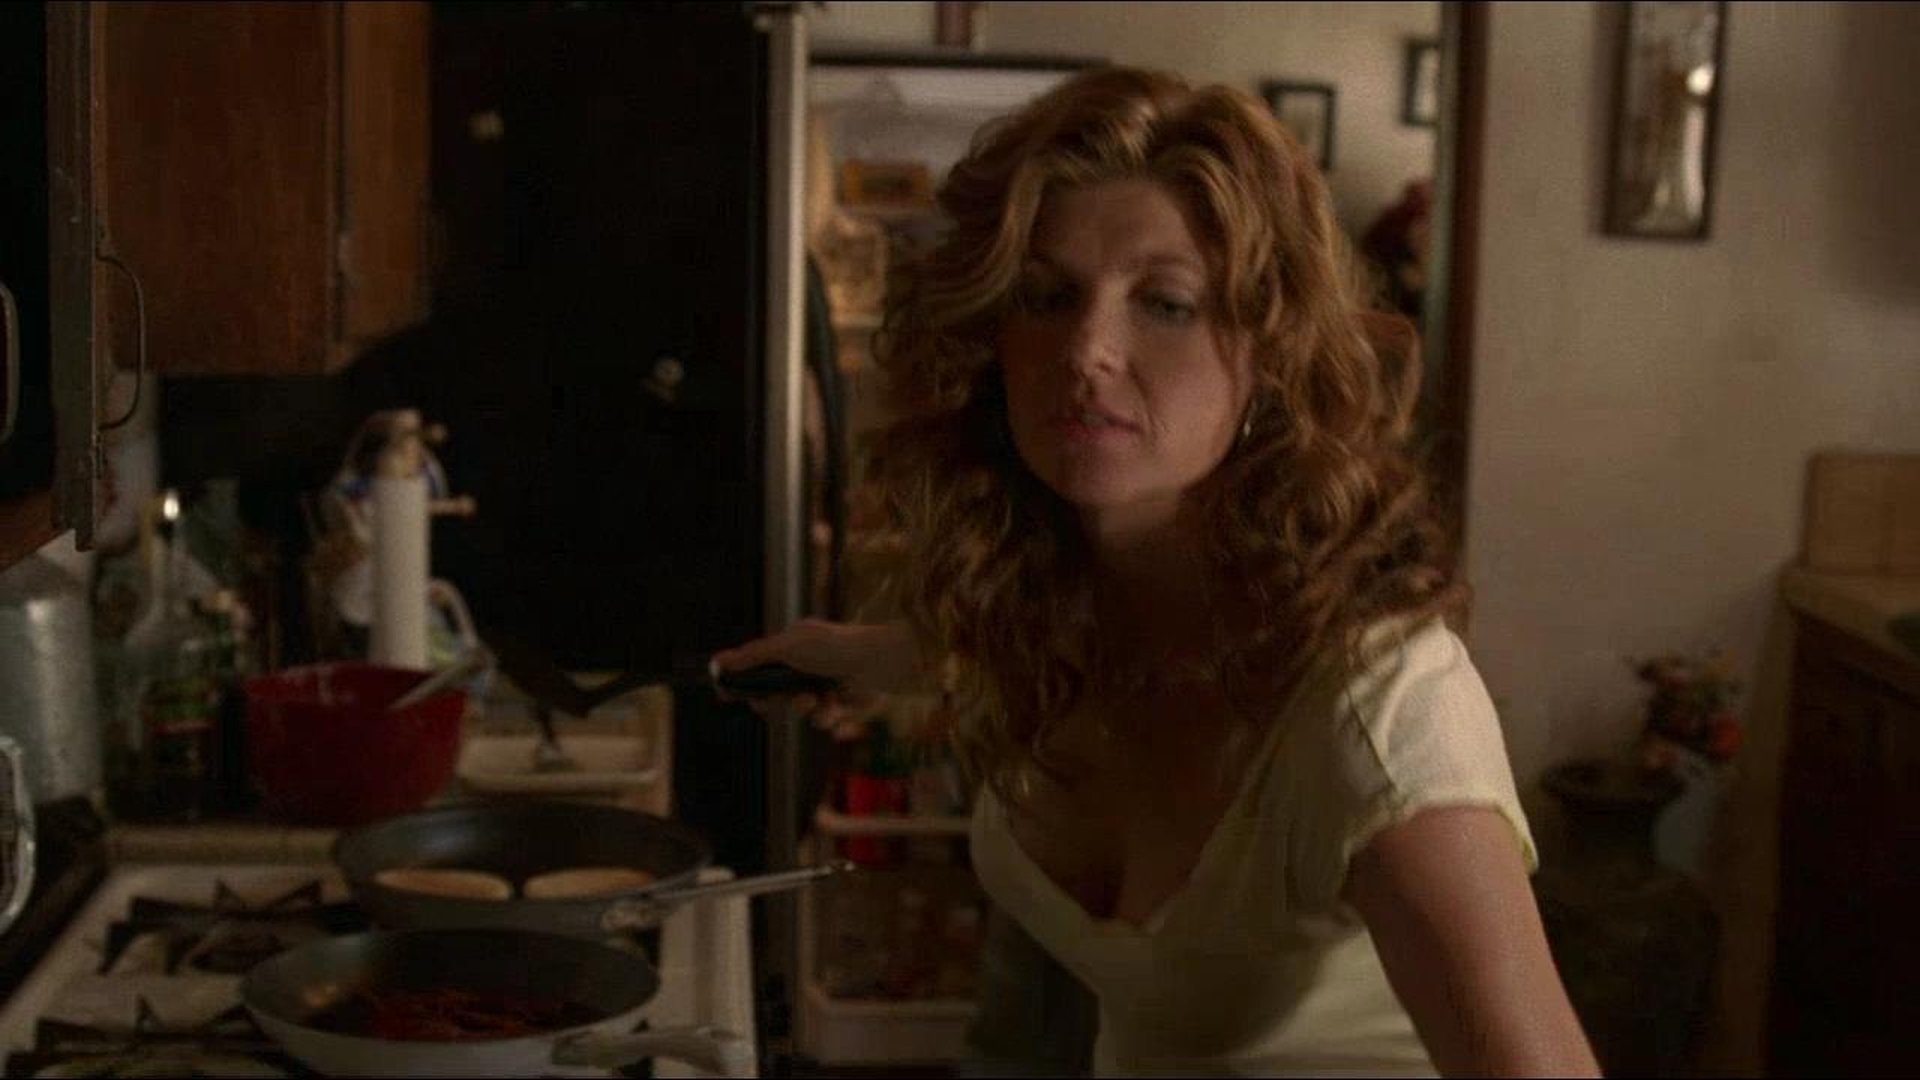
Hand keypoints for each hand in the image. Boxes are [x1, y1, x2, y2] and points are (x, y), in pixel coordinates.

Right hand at [710, 619, 918, 729]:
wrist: (880, 663)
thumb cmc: (835, 647)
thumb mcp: (788, 647)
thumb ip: (752, 656)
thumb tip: (717, 661)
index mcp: (792, 647)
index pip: (758, 667)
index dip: (743, 683)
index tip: (727, 696)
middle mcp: (807, 665)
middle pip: (775, 694)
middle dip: (778, 701)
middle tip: (775, 702)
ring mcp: (824, 685)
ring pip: (800, 711)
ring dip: (806, 710)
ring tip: (818, 703)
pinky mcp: (842, 704)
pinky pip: (824, 721)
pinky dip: (829, 718)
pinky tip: (838, 709)